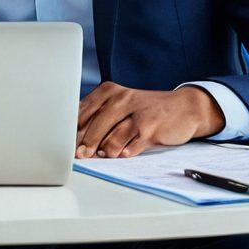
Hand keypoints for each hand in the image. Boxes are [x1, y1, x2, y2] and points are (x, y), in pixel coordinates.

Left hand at [75, 82, 224, 159]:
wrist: (183, 107)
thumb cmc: (146, 110)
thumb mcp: (122, 106)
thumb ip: (101, 118)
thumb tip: (77, 139)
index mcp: (110, 91)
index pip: (84, 110)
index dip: (73, 128)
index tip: (64, 141)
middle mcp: (121, 98)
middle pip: (96, 124)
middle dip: (85, 143)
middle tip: (79, 155)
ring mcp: (136, 113)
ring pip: (112, 136)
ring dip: (104, 150)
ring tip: (101, 156)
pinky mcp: (150, 128)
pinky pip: (131, 145)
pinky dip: (124, 153)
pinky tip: (121, 155)